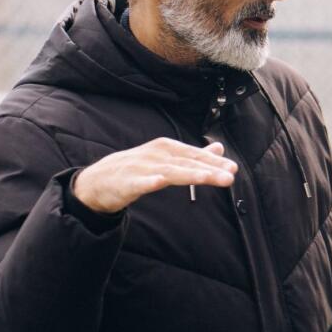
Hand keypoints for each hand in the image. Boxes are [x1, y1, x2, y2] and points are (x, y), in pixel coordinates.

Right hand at [72, 138, 236, 213]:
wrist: (98, 181)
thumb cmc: (137, 169)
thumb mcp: (167, 159)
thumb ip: (193, 156)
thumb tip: (219, 149)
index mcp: (166, 149)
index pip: (194, 154)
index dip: (213, 161)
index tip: (233, 168)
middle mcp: (156, 155)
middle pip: (186, 162)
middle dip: (208, 169)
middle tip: (230, 176)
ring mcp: (140, 168)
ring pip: (168, 172)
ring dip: (189, 174)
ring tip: (207, 178)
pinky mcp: (126, 182)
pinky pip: (139, 182)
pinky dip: (149, 181)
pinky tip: (159, 182)